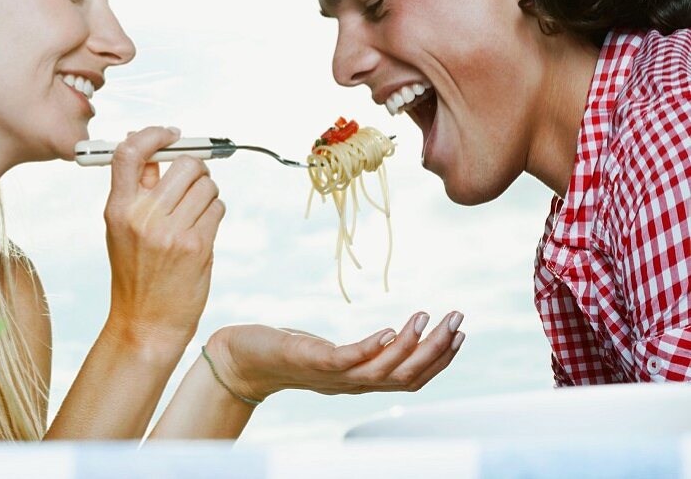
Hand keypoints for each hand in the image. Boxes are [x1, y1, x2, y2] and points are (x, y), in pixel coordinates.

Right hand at [102, 126, 225, 351]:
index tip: (170, 134)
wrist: (145, 324)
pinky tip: (202, 230)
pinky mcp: (196, 246)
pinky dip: (215, 213)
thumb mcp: (121, 230)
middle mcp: (143, 217)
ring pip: (207, 185)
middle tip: (194, 181)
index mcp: (118, 209)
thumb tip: (155, 151)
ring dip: (208, 194)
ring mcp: (171, 231)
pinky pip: (217, 208)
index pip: (130, 153)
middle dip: (196, 169)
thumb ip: (136, 191)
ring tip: (196, 213)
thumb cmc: (135, 274)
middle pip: (184, 164)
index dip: (154, 134)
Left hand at [204, 312, 464, 401]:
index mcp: (359, 380)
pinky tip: (389, 330)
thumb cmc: (284, 351)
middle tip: (459, 320)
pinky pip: (348, 360)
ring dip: (412, 347)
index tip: (461, 333)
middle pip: (406, 376)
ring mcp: (332, 375)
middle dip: (438, 351)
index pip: (411, 378)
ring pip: (384, 371)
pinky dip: (372, 349)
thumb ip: (360, 350)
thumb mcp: (329, 351)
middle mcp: (351, 383)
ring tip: (430, 317)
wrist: (238, 359)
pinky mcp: (311, 361)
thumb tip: (390, 337)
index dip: (439, 360)